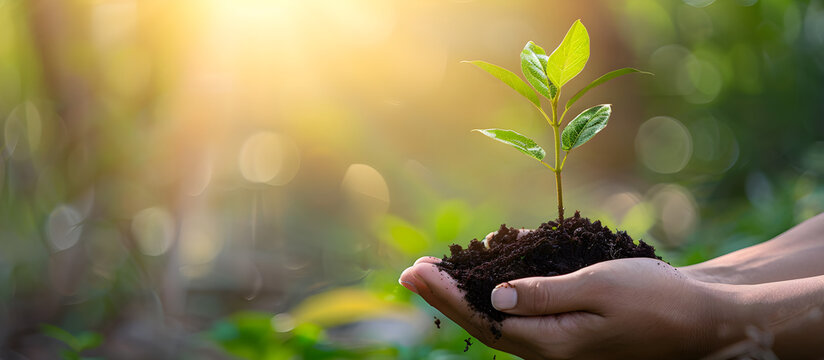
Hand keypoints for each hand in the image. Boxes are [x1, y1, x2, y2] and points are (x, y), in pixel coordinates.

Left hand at [400, 257, 735, 358]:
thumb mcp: (598, 288)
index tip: (417, 270)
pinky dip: (496, 296)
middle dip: (445, 296)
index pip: (482, 319)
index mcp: (551, 343)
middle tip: (411, 270)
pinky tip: (485, 278)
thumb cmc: (654, 298)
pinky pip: (521, 317)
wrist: (698, 320)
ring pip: (498, 321)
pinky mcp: (567, 335)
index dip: (446, 295)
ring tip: (438, 272)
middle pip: (482, 323)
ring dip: (466, 296)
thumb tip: (493, 297)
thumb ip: (544, 294)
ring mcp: (557, 345)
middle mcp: (548, 350)